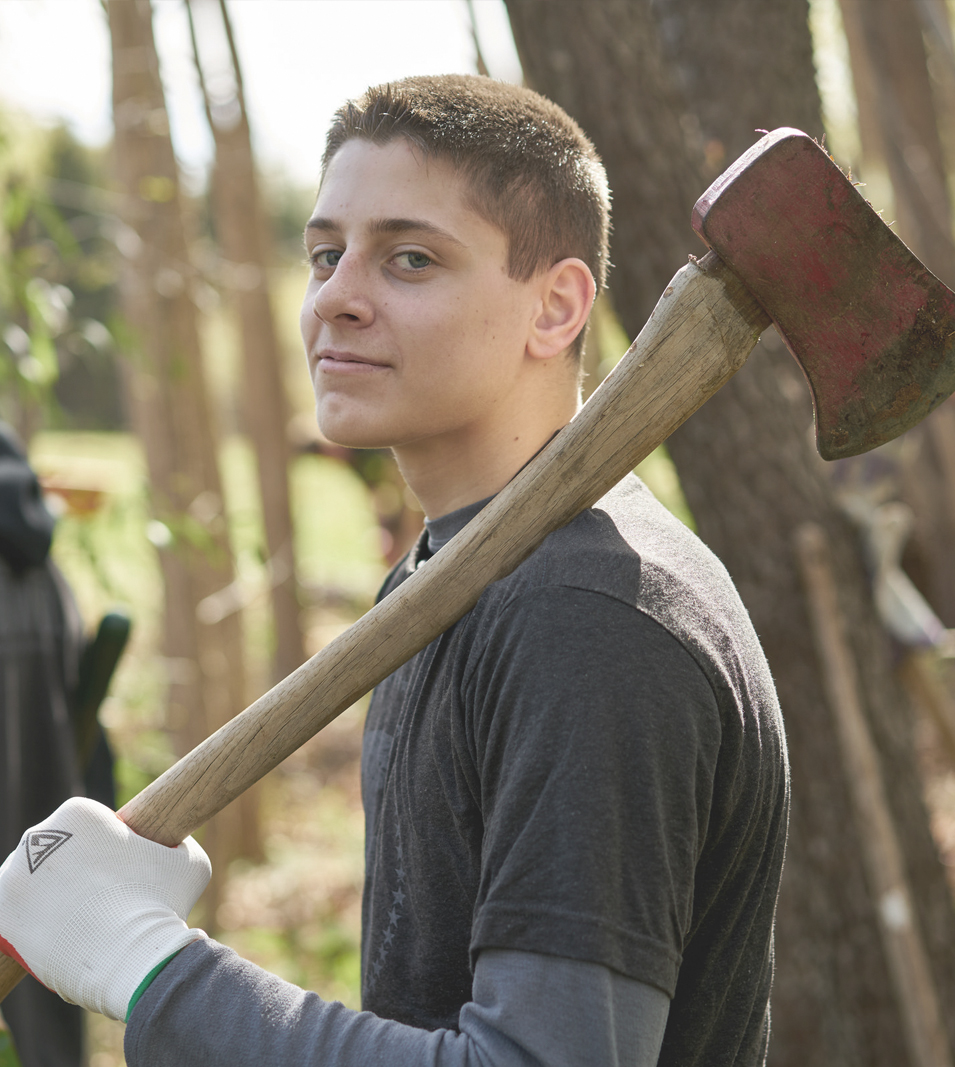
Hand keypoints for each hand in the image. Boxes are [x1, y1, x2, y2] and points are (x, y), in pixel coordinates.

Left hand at [0, 797, 209, 1020]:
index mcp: (77, 812)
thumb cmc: (163, 902)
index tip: (123, 870)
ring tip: (81, 920)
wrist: (132, 957)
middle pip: (53, 850)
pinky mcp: (1, 919)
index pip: (87, 823)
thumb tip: (173, 848)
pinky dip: (29, 925)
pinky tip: (55, 935)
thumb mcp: (187, 858)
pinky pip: (12, 919)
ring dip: (48, 895)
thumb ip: (173, 845)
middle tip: (103, 897)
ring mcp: (13, 879)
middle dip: (74, 870)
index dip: (108, 846)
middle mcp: (35, 837)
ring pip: (30, 882)